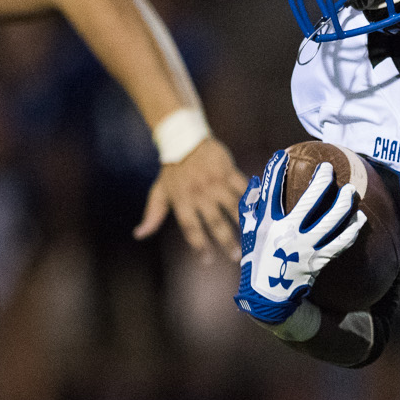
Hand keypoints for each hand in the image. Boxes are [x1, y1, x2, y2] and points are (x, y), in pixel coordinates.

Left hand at [136, 136, 248, 261]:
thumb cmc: (171, 170)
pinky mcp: (227, 171)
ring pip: (232, 207)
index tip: (207, 260)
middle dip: (226, 241)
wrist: (184, 139)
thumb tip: (138, 234)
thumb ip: (152, 215)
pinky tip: (260, 210)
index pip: (191, 229)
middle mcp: (199, 194)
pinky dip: (252, 199)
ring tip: (252, 236)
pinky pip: (242, 188)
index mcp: (182, 201)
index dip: (199, 246)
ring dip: (243, 223)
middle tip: (236, 257)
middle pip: (215, 222)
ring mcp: (214, 182)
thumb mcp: (159, 192)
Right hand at [234, 151, 365, 324]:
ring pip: (330, 221)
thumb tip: (257, 180)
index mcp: (267, 224)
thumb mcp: (248, 233)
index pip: (271, 193)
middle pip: (309, 202)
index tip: (281, 155)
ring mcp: (305, 248)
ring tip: (350, 191)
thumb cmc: (258, 260)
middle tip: (328, 169)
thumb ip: (250, 207)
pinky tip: (360, 219)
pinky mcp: (318, 261)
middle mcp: (287, 234)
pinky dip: (352, 230)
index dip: (275, 172)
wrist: (268, 297)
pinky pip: (340, 243)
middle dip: (321, 182)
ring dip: (343, 204)